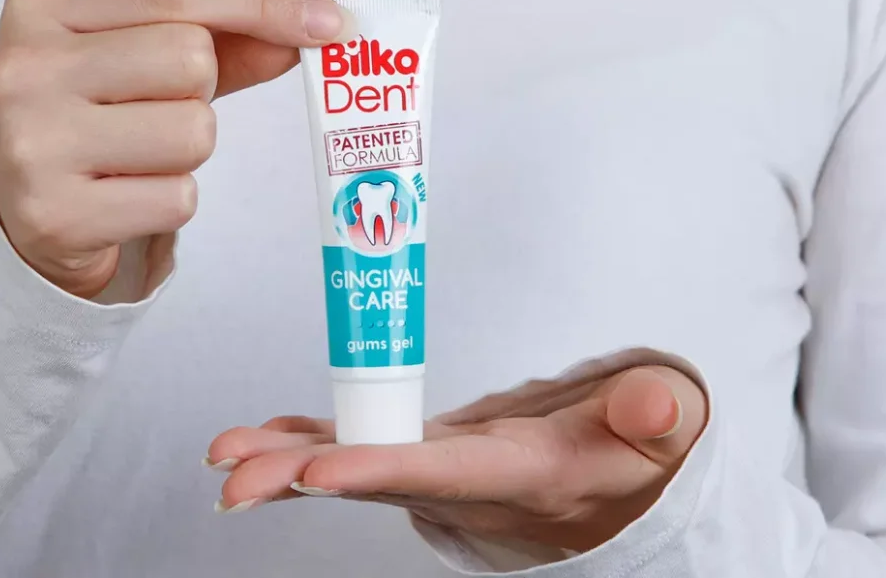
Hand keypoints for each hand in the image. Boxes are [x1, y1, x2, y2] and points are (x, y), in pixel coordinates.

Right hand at [0, 0, 354, 297]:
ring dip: (189, 149)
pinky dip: (171, 199)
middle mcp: (24, 65)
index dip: (263, 2)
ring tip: (137, 152)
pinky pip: (179, 198)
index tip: (329, 19)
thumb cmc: (97, 111)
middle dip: (202, 88)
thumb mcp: (146, 52)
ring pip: (193, 132)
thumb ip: (234, 27)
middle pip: (190, 59)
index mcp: (44, 2)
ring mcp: (33, 142)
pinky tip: (125, 194)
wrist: (20, 204)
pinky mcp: (56, 214)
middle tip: (153, 106)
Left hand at [206, 365, 706, 552]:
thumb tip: (654, 404)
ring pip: (350, 464)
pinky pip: (356, 445)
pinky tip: (263, 434)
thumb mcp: (662, 431)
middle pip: (371, 479)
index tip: (316, 474)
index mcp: (516, 475)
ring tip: (223, 455)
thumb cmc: (632, 453)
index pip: (440, 475)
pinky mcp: (424, 449)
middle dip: (298, 479)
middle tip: (231, 477)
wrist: (610, 483)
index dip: (377, 472)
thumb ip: (656, 418)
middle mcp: (461, 483)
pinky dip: (305, 439)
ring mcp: (435, 469)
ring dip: (283, 461)